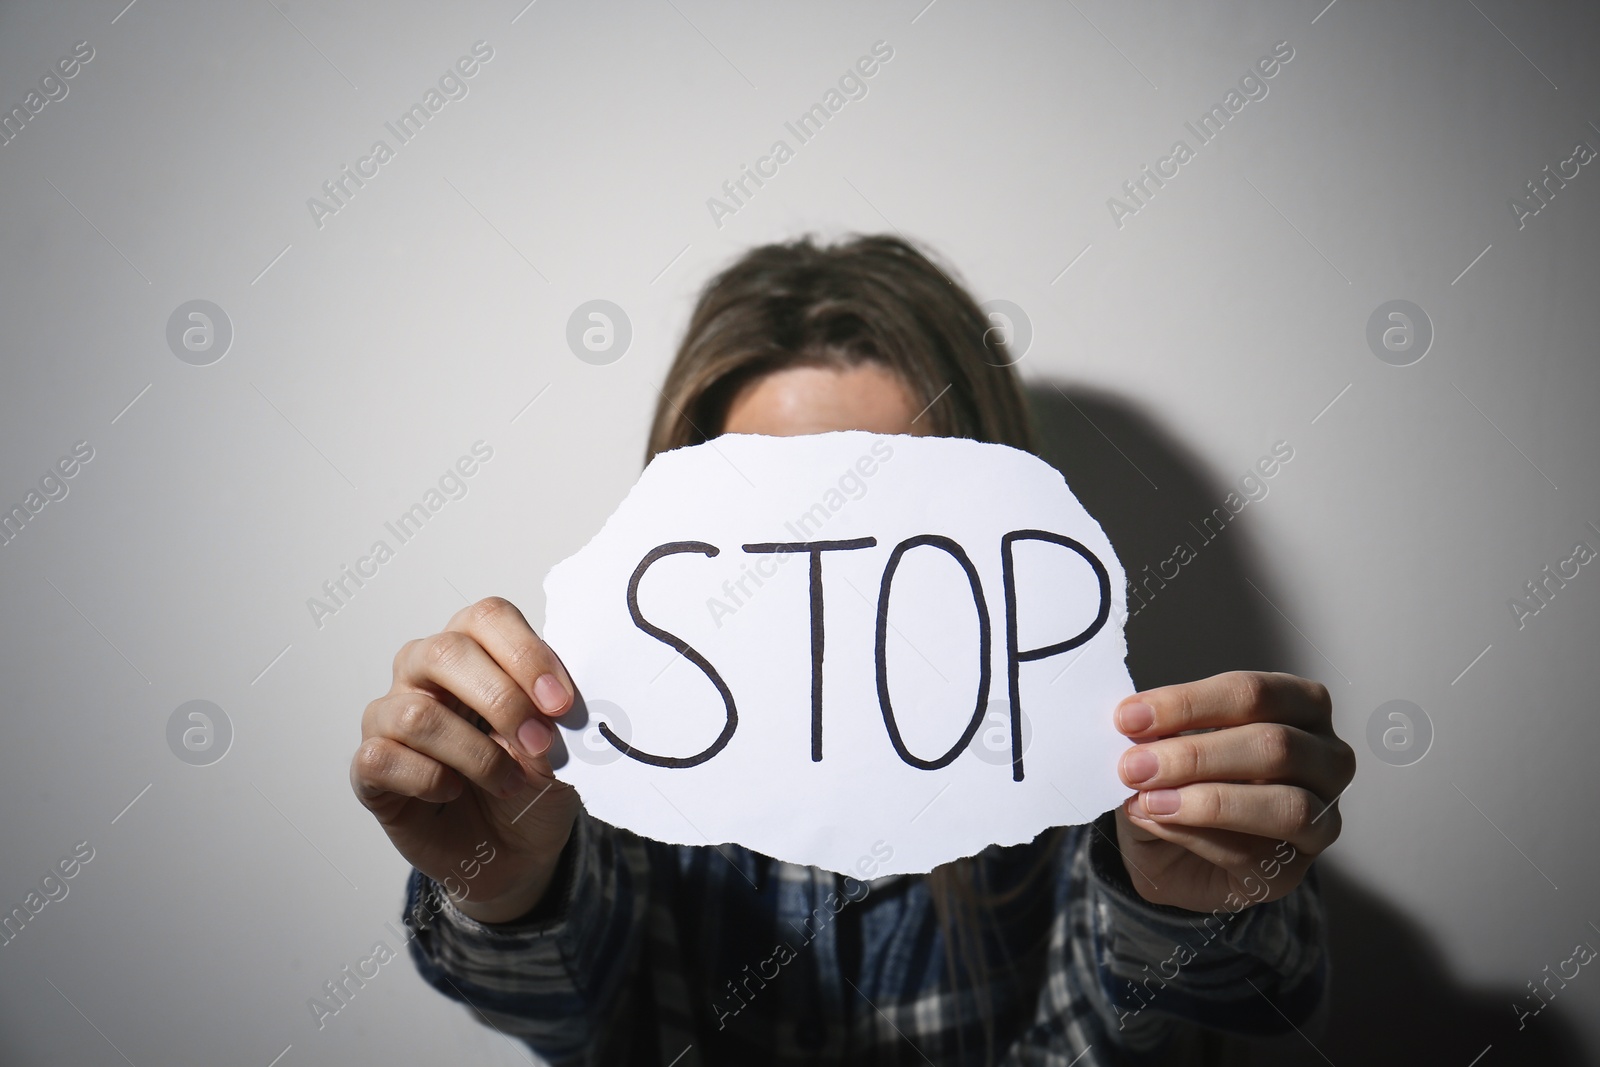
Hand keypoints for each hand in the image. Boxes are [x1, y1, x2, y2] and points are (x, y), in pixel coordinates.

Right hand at [351, 597, 581, 923]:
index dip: (527, 654)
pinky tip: (454, 791)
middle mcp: (423, 672)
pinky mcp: (370, 769)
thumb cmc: (530, 780)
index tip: (561, 703)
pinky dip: (428, 779)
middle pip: (446, 652)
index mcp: (474, 648)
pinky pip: (381, 757)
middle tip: (541, 742)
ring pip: (417, 714)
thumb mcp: (560, 743)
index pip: (487, 617)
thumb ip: (553, 712)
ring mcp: (390, 717)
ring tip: (510, 782)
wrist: (512, 849)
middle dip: (503, 700)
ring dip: (476, 754)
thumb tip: (553, 703)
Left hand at [1110, 671, 1354, 912]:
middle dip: (1195, 756)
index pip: (1253, 693)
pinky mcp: (1295, 868)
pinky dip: (1199, 836)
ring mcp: (1322, 816)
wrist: (1172, 849)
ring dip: (1206, 801)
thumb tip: (1137, 727)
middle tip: (1134, 765)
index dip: (1189, 703)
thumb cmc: (1181, 780)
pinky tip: (1158, 822)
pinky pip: (1257, 852)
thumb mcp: (1165, 745)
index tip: (1129, 716)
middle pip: (1274, 746)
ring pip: (1285, 804)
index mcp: (1299, 705)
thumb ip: (1158, 735)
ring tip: (1147, 800)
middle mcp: (1326, 757)